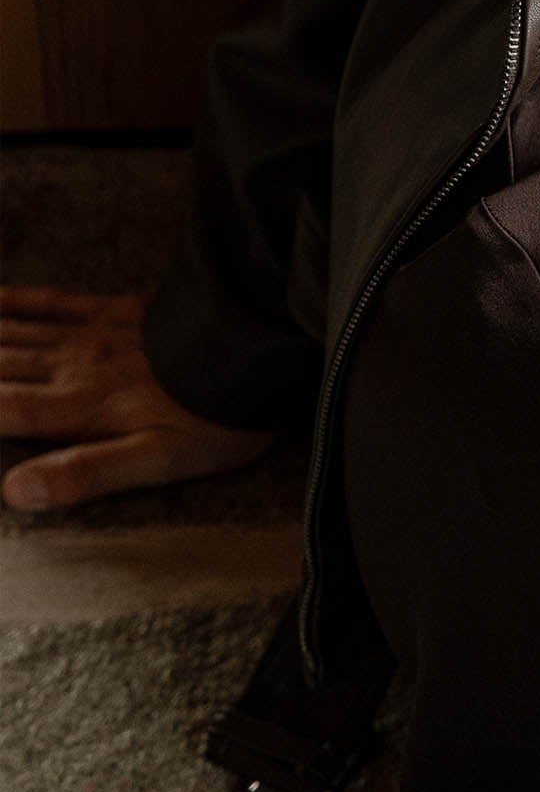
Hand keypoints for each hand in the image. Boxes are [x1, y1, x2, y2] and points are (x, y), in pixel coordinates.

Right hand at [0, 287, 274, 509]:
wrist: (262, 349)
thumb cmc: (215, 418)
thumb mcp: (157, 463)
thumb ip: (84, 474)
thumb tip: (14, 490)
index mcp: (78, 409)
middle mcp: (73, 368)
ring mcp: (92, 335)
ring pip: (11, 333)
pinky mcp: (115, 310)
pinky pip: (52, 302)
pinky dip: (15, 300)